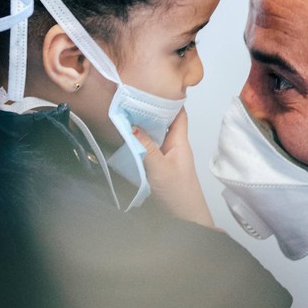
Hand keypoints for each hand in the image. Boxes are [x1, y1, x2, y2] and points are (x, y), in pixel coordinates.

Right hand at [132, 109, 214, 227]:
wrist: (186, 222)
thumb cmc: (179, 195)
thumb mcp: (161, 169)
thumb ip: (146, 147)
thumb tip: (132, 124)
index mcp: (179, 141)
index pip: (177, 113)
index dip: (168, 98)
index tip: (151, 85)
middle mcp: (173, 147)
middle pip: (162, 123)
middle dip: (148, 111)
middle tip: (127, 98)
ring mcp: (165, 158)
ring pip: (152, 137)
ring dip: (140, 128)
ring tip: (121, 114)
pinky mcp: (156, 170)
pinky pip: (146, 151)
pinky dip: (136, 143)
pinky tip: (123, 140)